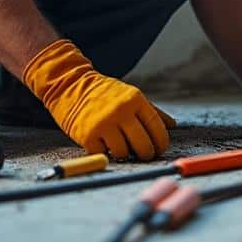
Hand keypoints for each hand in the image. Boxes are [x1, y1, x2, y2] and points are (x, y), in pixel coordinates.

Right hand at [22, 39, 173, 159]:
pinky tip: (103, 142)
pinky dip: (105, 152)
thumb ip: (152, 111)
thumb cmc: (104, 93)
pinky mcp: (88, 136)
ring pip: (124, 153)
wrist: (70, 86)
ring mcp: (104, 124)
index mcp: (135, 100)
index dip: (161, 143)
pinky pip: (104, 154)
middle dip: (146, 154)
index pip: (157, 128)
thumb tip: (172, 125)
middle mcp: (121, 111)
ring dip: (124, 153)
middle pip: (143, 145)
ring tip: (120, 145)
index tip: (159, 149)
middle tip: (144, 155)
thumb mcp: (130, 95)